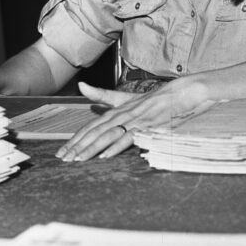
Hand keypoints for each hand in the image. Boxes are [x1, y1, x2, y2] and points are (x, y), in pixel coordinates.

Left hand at [56, 78, 212, 162]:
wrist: (183, 93)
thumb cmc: (156, 99)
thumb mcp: (128, 98)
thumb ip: (104, 95)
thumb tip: (82, 86)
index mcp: (117, 109)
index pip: (91, 125)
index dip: (76, 138)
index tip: (62, 151)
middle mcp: (123, 113)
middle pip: (95, 131)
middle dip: (78, 145)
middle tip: (62, 159)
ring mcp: (136, 120)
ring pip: (108, 134)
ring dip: (92, 148)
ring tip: (78, 159)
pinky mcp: (148, 126)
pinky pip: (129, 137)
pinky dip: (116, 146)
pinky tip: (105, 155)